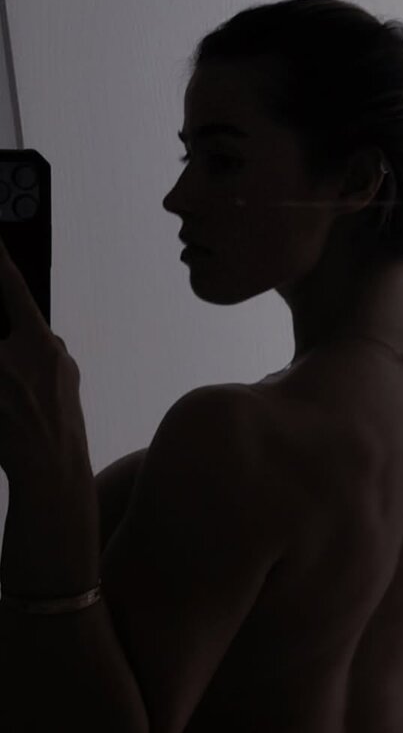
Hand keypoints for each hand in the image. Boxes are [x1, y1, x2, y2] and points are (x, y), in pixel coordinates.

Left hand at [0, 233, 87, 482]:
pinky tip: (1, 404)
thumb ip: (46, 349)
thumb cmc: (59, 425)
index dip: (0, 262)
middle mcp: (17, 356)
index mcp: (43, 346)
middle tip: (4, 364)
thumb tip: (38, 332)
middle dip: (2, 348)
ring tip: (8, 393)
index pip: (15, 291)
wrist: (50, 469)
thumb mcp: (66, 377)